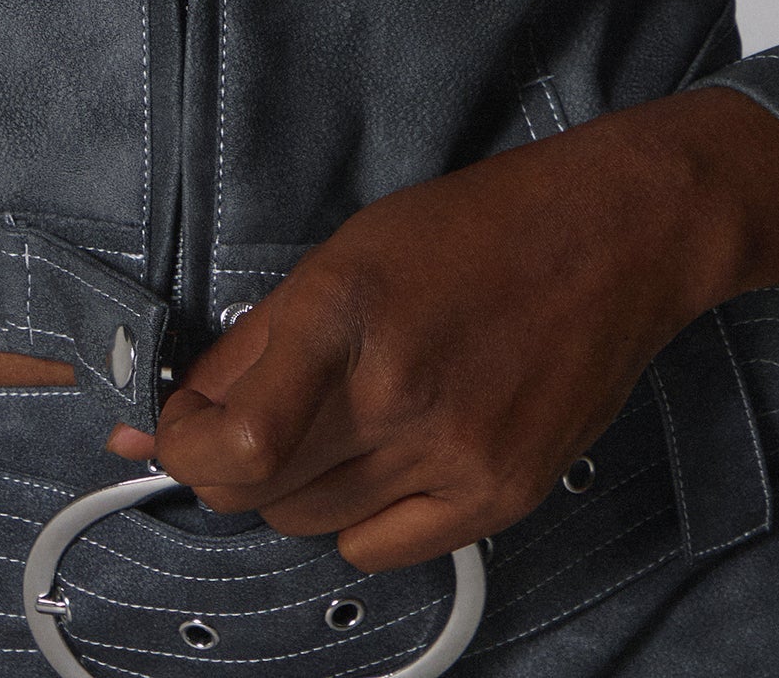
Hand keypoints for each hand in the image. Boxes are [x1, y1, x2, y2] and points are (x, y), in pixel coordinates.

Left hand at [107, 89, 778, 570]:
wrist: (610, 238)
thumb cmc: (471, 229)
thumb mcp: (341, 254)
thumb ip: (252, 344)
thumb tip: (168, 412)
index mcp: (342, 311)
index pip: (233, 440)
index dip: (180, 447)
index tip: (173, 430)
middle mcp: (394, 390)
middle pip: (258, 490)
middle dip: (227, 464)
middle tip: (245, 425)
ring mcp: (452, 453)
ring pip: (309, 523)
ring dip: (294, 486)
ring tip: (332, 422)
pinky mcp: (499, 496)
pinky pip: (379, 549)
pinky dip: (359, 517)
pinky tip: (382, 458)